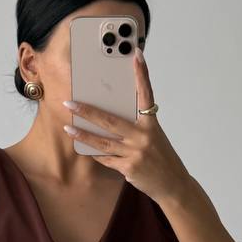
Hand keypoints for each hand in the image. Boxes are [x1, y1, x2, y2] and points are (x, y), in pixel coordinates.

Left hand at [62, 47, 192, 204]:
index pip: (146, 95)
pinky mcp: (129, 167)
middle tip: (70, 103)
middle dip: (87, 111)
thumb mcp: (154, 138)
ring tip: (68, 128)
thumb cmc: (162, 159)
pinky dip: (95, 153)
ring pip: (102, 142)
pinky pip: (106, 158)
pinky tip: (84, 147)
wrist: (173, 185)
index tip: (136, 55)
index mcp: (152, 124)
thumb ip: (136, 127)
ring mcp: (135, 152)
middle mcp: (144, 136)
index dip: (141, 74)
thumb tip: (111, 118)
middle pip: (110, 120)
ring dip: (83, 135)